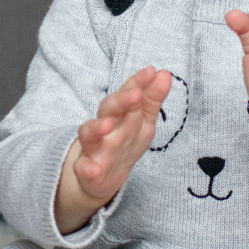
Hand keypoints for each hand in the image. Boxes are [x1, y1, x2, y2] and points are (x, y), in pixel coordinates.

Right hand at [54, 67, 172, 233]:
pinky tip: (93, 169)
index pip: (127, 93)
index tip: (151, 72)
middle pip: (109, 109)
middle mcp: (105, 127)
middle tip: (135, 93)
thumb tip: (164, 73)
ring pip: (90, 134)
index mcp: (120, 113)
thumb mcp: (142, 121)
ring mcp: (94, 147)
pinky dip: (87, 168)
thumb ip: (152, 99)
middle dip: (121, 100)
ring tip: (106, 125)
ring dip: (96, 128)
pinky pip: (83, 168)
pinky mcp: (86, 170)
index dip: (137, 82)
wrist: (101, 176)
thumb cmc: (124, 141)